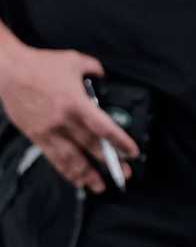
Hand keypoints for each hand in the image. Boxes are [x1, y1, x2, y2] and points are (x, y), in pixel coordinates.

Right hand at [0, 46, 139, 192]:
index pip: (103, 128)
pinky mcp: (36, 136)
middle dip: (109, 163)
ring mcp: (48, 131)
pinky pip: (53, 158)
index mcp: (76, 103)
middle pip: (90, 147)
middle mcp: (63, 121)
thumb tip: (106, 78)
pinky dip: (65, 170)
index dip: (119, 142)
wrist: (8, 71)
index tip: (132, 152)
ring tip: (99, 186)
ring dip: (86, 174)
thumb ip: (96, 69)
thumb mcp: (76, 60)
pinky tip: (75, 178)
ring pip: (70, 158)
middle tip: (125, 175)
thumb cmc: (41, 64)